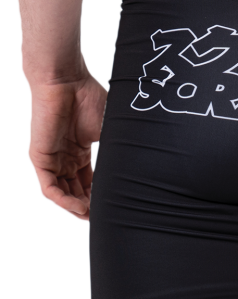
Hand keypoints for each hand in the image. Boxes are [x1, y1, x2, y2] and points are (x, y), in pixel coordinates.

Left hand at [27, 73, 107, 221]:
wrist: (67, 81)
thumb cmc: (89, 98)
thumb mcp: (109, 131)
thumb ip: (117, 153)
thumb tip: (138, 174)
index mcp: (79, 151)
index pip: (89, 182)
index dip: (101, 196)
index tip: (117, 206)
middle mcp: (64, 158)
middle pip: (76, 191)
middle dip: (90, 207)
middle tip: (106, 217)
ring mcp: (51, 160)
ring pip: (62, 194)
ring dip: (77, 208)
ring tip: (94, 217)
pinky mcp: (39, 160)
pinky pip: (50, 189)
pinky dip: (65, 201)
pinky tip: (81, 207)